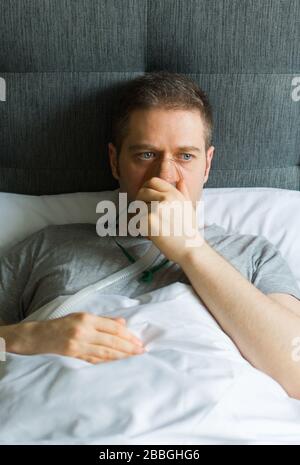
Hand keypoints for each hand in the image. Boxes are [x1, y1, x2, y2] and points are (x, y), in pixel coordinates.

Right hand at [5, 313, 144, 363]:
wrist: (39, 336)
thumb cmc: (62, 325)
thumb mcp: (81, 316)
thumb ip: (103, 320)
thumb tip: (123, 322)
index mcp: (86, 319)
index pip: (112, 327)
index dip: (127, 335)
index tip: (137, 341)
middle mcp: (83, 331)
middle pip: (111, 340)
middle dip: (128, 347)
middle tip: (141, 351)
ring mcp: (78, 345)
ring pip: (105, 352)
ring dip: (121, 356)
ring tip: (134, 358)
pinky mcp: (74, 356)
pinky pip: (95, 360)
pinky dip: (108, 362)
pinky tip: (118, 364)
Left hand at [135, 176, 203, 263]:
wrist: (189, 249)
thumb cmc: (189, 231)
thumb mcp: (189, 208)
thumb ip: (183, 192)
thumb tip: (179, 180)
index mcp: (174, 193)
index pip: (153, 181)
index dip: (146, 188)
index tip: (146, 198)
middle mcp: (165, 198)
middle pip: (142, 191)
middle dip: (140, 202)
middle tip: (144, 213)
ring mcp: (156, 208)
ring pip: (137, 207)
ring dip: (140, 216)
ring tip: (151, 226)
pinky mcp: (149, 220)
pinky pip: (136, 220)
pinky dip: (140, 228)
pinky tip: (151, 234)